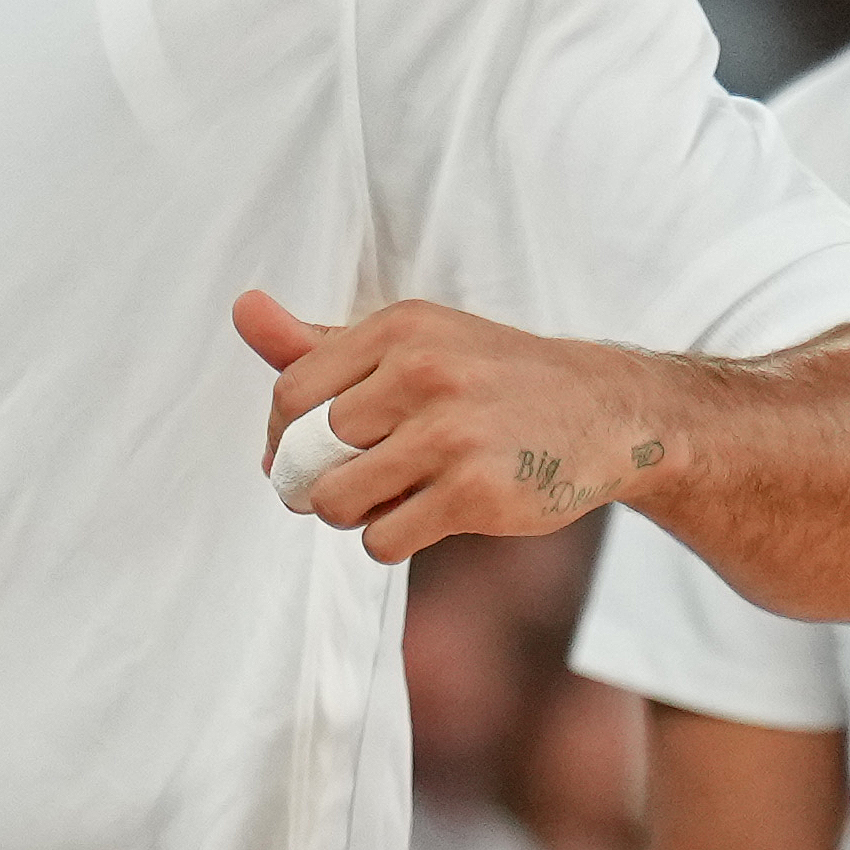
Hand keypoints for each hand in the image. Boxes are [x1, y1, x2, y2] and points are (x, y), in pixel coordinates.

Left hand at [236, 289, 666, 562]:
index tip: (303, 454)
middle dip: (318, 479)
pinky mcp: (475, 492)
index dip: (283, 437)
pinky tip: (422, 517)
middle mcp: (422, 371)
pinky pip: (383, 538)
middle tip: (356, 478)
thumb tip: (242, 310)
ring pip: (336, 501)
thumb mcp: (413, 343)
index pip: (290, 393)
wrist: (607, 413)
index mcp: (399, 328)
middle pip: (308, 451)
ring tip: (386, 498)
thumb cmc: (490, 378)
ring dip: (351, 514)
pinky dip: (389, 540)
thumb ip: (321, 341)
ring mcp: (451, 433)